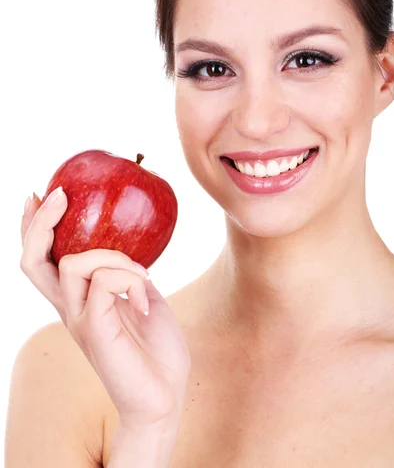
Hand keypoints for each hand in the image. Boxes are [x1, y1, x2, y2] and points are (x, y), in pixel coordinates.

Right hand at [20, 188, 191, 427]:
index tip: (41, 193)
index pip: (42, 260)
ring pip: (72, 264)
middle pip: (32, 260)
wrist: (164, 396)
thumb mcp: (142, 297)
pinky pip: (104, 282)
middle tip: (58, 195)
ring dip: (114, 256)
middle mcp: (70, 308)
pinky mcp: (94, 330)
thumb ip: (128, 274)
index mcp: (78, 299)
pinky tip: (146, 300)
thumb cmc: (155, 348)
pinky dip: (130, 280)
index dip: (34, 227)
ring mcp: (79, 319)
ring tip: (142, 277)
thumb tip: (131, 247)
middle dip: (40, 222)